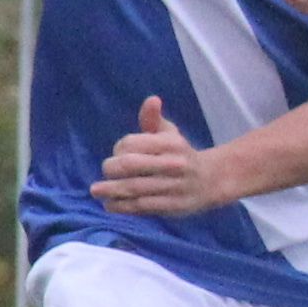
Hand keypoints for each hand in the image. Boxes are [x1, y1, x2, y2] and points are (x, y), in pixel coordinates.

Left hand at [91, 97, 230, 216]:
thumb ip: (153, 119)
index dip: (118, 149)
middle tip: (105, 172)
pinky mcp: (172, 206)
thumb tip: (152, 100)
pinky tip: (110, 205)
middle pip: (130, 165)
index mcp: (170, 143)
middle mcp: (173, 163)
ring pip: (133, 188)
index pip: (132, 143)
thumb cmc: (181, 154)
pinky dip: (122, 206)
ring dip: (110, 190)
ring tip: (96, 191)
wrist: (211, 180)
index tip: (117, 154)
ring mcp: (173, 186)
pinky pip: (141, 206)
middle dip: (111, 169)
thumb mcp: (169, 134)